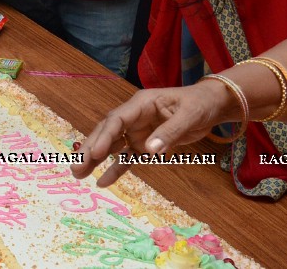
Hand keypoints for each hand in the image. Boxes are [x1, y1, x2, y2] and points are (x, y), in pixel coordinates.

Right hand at [71, 85, 227, 186]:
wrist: (210, 106)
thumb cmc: (199, 104)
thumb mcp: (188, 116)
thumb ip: (169, 133)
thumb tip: (150, 151)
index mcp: (141, 104)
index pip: (117, 120)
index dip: (104, 136)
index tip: (95, 153)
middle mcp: (134, 117)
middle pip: (108, 132)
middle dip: (90, 148)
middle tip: (75, 166)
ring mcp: (138, 131)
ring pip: (112, 146)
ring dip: (95, 159)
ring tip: (78, 173)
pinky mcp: (144, 145)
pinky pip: (127, 158)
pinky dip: (116, 169)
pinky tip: (102, 182)